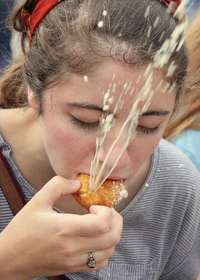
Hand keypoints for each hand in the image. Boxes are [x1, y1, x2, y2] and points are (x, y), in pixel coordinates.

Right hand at [0, 176, 122, 278]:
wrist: (10, 259)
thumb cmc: (22, 229)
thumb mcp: (37, 201)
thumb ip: (57, 186)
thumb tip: (77, 184)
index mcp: (65, 228)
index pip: (102, 224)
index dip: (106, 211)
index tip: (94, 205)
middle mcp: (73, 247)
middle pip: (112, 238)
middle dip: (116, 221)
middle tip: (106, 212)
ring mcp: (74, 261)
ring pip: (109, 252)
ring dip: (111, 235)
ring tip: (101, 225)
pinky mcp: (73, 268)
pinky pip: (100, 264)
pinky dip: (105, 251)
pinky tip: (95, 241)